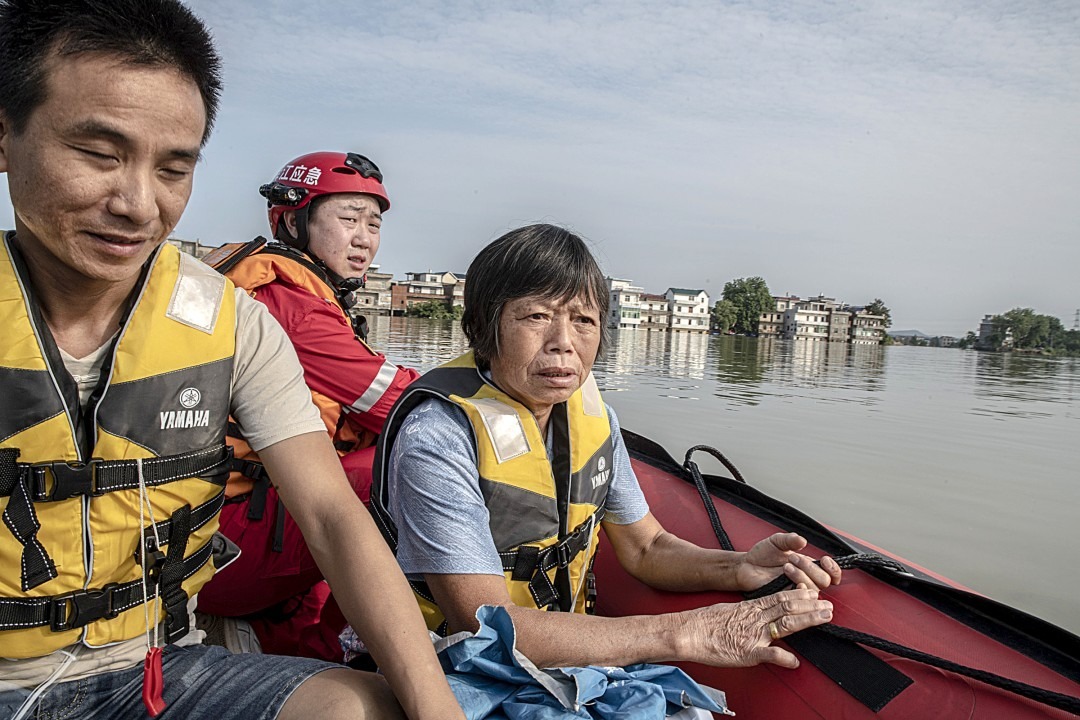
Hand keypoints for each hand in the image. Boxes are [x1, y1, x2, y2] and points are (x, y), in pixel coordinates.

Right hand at [681, 586, 832, 667]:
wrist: (688, 632)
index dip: (800, 595)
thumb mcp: (728, 610)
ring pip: (785, 624)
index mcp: (750, 608)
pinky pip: (768, 655)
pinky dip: (783, 658)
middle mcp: (755, 618)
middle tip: (828, 604)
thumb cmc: (704, 622)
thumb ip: (747, 613)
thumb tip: (760, 613)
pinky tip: (795, 662)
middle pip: (788, 607)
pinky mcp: (747, 653)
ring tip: (824, 617)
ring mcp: (753, 635)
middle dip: (811, 606)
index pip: (780, 598)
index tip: (814, 593)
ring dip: (807, 620)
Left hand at [735, 532, 841, 591]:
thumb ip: (790, 540)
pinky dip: (797, 587)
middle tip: (793, 558)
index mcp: (808, 565)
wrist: (746, 565)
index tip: (825, 560)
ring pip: (813, 589)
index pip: (831, 572)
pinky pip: (799, 598)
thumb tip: (803, 540)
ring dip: (801, 575)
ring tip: (786, 566)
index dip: (834, 569)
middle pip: (824, 581)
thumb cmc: (762, 554)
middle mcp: (806, 578)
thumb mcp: (776, 541)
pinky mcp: (787, 597)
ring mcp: (796, 589)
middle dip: (810, 567)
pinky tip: (786, 577)